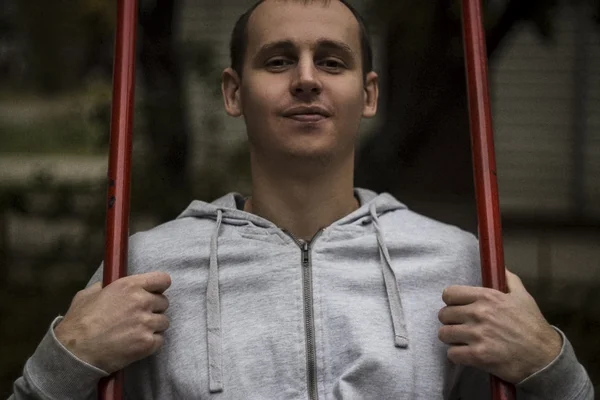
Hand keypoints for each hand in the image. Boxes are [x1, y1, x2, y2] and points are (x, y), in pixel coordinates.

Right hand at [54, 272, 170, 373]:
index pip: (162, 280)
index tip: (154, 292)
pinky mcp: (147, 343)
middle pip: (164, 302)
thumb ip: (105, 287)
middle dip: (154, 308)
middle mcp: (142, 301)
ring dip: (153, 326)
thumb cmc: (79, 322)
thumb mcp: (89, 294)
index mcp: (130, 286)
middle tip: (139, 316)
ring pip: (164, 322)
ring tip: (137, 331)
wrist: (75, 351)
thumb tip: (109, 285)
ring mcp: (146, 323)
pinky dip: (151, 342)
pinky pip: (160, 340)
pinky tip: (137, 343)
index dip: (159, 286)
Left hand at [437, 270, 561, 382]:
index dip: (451, 302)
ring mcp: (478, 335)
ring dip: (451, 338)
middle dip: (450, 321)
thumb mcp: (523, 296)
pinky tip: (466, 354)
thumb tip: (500, 266)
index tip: (456, 308)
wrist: (544, 356)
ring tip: (462, 340)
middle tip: (460, 326)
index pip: (449, 294)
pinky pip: (452, 354)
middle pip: (444, 314)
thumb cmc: (532, 325)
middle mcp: (479, 313)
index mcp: (487, 297)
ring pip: (444, 334)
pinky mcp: (478, 355)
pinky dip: (457, 355)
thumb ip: (508, 279)